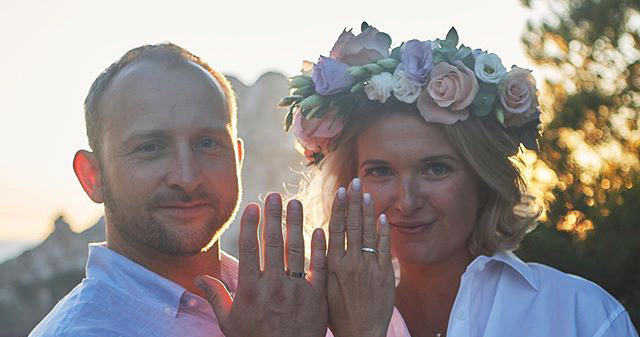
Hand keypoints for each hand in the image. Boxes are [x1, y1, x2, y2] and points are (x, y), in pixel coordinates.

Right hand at [196, 193, 327, 336]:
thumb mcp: (230, 322)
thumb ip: (216, 297)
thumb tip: (197, 279)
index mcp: (251, 291)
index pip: (250, 250)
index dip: (251, 226)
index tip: (253, 206)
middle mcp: (274, 287)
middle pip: (273, 244)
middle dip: (273, 217)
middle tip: (274, 196)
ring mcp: (297, 290)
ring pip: (296, 250)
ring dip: (295, 224)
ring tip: (295, 203)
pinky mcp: (317, 296)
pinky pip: (318, 267)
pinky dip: (318, 247)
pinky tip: (318, 229)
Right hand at [326, 178, 394, 336]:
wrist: (360, 333)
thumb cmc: (336, 315)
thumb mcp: (321, 288)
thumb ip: (320, 263)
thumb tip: (318, 236)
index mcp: (332, 264)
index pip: (336, 229)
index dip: (339, 208)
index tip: (340, 190)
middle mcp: (351, 262)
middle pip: (353, 225)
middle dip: (354, 201)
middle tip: (355, 181)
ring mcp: (369, 267)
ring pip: (369, 232)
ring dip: (368, 211)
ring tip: (367, 192)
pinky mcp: (385, 275)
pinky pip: (385, 248)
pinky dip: (384, 231)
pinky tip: (382, 216)